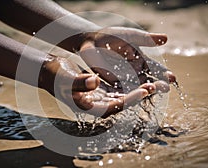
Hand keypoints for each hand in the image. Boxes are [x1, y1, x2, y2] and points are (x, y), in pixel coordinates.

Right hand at [39, 57, 155, 117]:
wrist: (51, 72)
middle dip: (139, 96)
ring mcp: (99, 98)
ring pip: (123, 96)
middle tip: (156, 86)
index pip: (113, 106)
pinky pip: (118, 90)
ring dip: (137, 91)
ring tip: (153, 83)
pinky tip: (139, 79)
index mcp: (88, 106)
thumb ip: (79, 82)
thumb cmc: (56, 76)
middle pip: (122, 103)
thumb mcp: (66, 78)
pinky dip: (129, 85)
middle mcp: (96, 105)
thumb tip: (95, 83)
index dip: (130, 100)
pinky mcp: (100, 91)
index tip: (144, 90)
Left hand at [79, 27, 175, 92]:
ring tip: (151, 91)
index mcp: (142, 61)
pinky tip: (133, 97)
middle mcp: (136, 72)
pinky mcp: (113, 84)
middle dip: (157, 85)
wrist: (92, 41)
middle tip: (165, 88)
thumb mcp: (130, 36)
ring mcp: (125, 79)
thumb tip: (166, 38)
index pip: (156, 69)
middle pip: (149, 81)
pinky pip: (122, 91)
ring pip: (137, 88)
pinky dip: (128, 94)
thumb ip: (145, 39)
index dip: (164, 73)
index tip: (172, 78)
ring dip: (144, 90)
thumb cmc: (112, 36)